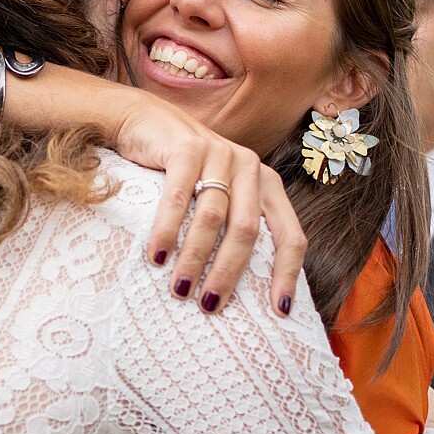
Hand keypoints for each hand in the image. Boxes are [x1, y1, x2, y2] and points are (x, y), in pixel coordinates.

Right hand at [111, 93, 306, 314]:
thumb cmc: (182, 172)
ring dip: (194, 258)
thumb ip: (233, 226)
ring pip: (213, 218)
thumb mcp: (218, 195)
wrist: (144, 122)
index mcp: (267, 184)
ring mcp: (220, 153)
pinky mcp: (187, 148)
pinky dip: (167, 231)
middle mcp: (250, 166)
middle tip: (208, 305)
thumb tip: (233, 290)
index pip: (290, 234)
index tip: (278, 311)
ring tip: (179, 289)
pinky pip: (178, 198)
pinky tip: (157, 256)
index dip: (287, 274)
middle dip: (228, 273)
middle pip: (246, 231)